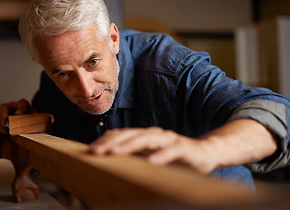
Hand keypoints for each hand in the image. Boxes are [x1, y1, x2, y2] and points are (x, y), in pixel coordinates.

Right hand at [0, 98, 37, 133]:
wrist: (26, 117)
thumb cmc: (30, 118)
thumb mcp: (35, 118)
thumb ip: (34, 120)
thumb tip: (33, 124)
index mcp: (24, 104)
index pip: (22, 103)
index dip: (20, 108)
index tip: (18, 114)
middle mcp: (13, 104)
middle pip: (5, 106)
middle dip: (3, 115)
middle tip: (4, 124)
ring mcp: (4, 108)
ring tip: (5, 131)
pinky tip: (2, 129)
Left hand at [89, 127, 215, 173]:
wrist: (205, 152)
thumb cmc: (174, 156)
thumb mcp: (150, 155)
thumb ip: (134, 155)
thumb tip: (109, 159)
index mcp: (144, 136)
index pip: (121, 135)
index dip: (105, 141)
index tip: (89, 150)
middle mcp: (155, 134)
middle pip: (130, 134)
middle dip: (111, 142)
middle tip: (95, 152)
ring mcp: (169, 140)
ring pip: (147, 139)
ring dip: (130, 145)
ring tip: (115, 152)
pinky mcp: (184, 148)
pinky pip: (173, 151)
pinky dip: (163, 155)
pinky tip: (152, 162)